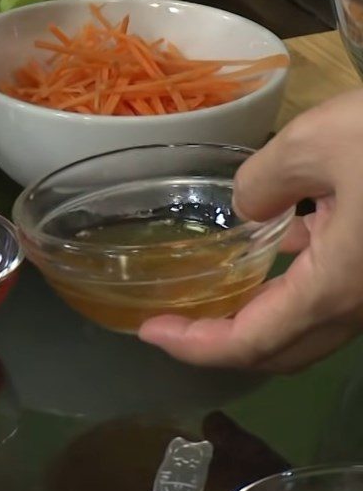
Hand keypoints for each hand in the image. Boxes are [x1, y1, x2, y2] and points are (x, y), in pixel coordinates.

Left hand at [140, 90, 362, 371]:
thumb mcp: (317, 142)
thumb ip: (265, 181)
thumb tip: (248, 208)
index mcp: (338, 287)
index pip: (251, 341)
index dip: (194, 345)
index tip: (147, 331)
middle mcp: (361, 304)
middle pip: (279, 347)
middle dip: (217, 339)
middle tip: (168, 319)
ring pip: (307, 323)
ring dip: (255, 313)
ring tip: (210, 285)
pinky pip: (333, 289)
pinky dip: (293, 280)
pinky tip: (280, 237)